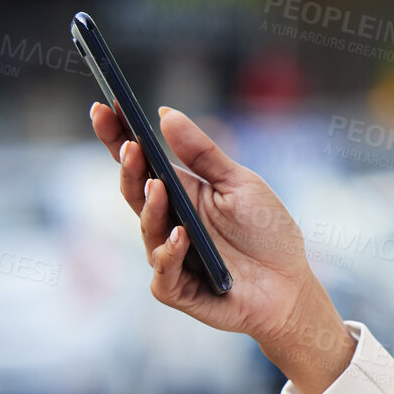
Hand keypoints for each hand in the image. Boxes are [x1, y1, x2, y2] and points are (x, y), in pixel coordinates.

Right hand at [90, 102, 353, 393]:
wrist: (290, 284)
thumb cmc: (266, 231)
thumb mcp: (240, 184)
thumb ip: (204, 154)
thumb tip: (166, 114)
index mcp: (179, 192)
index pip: (139, 160)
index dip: (117, 135)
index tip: (104, 106)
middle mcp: (165, 222)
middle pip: (134, 190)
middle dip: (127, 166)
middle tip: (128, 144)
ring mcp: (167, 255)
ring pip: (147, 229)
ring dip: (151, 207)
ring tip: (158, 185)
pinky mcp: (175, 288)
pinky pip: (165, 270)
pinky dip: (171, 252)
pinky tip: (181, 235)